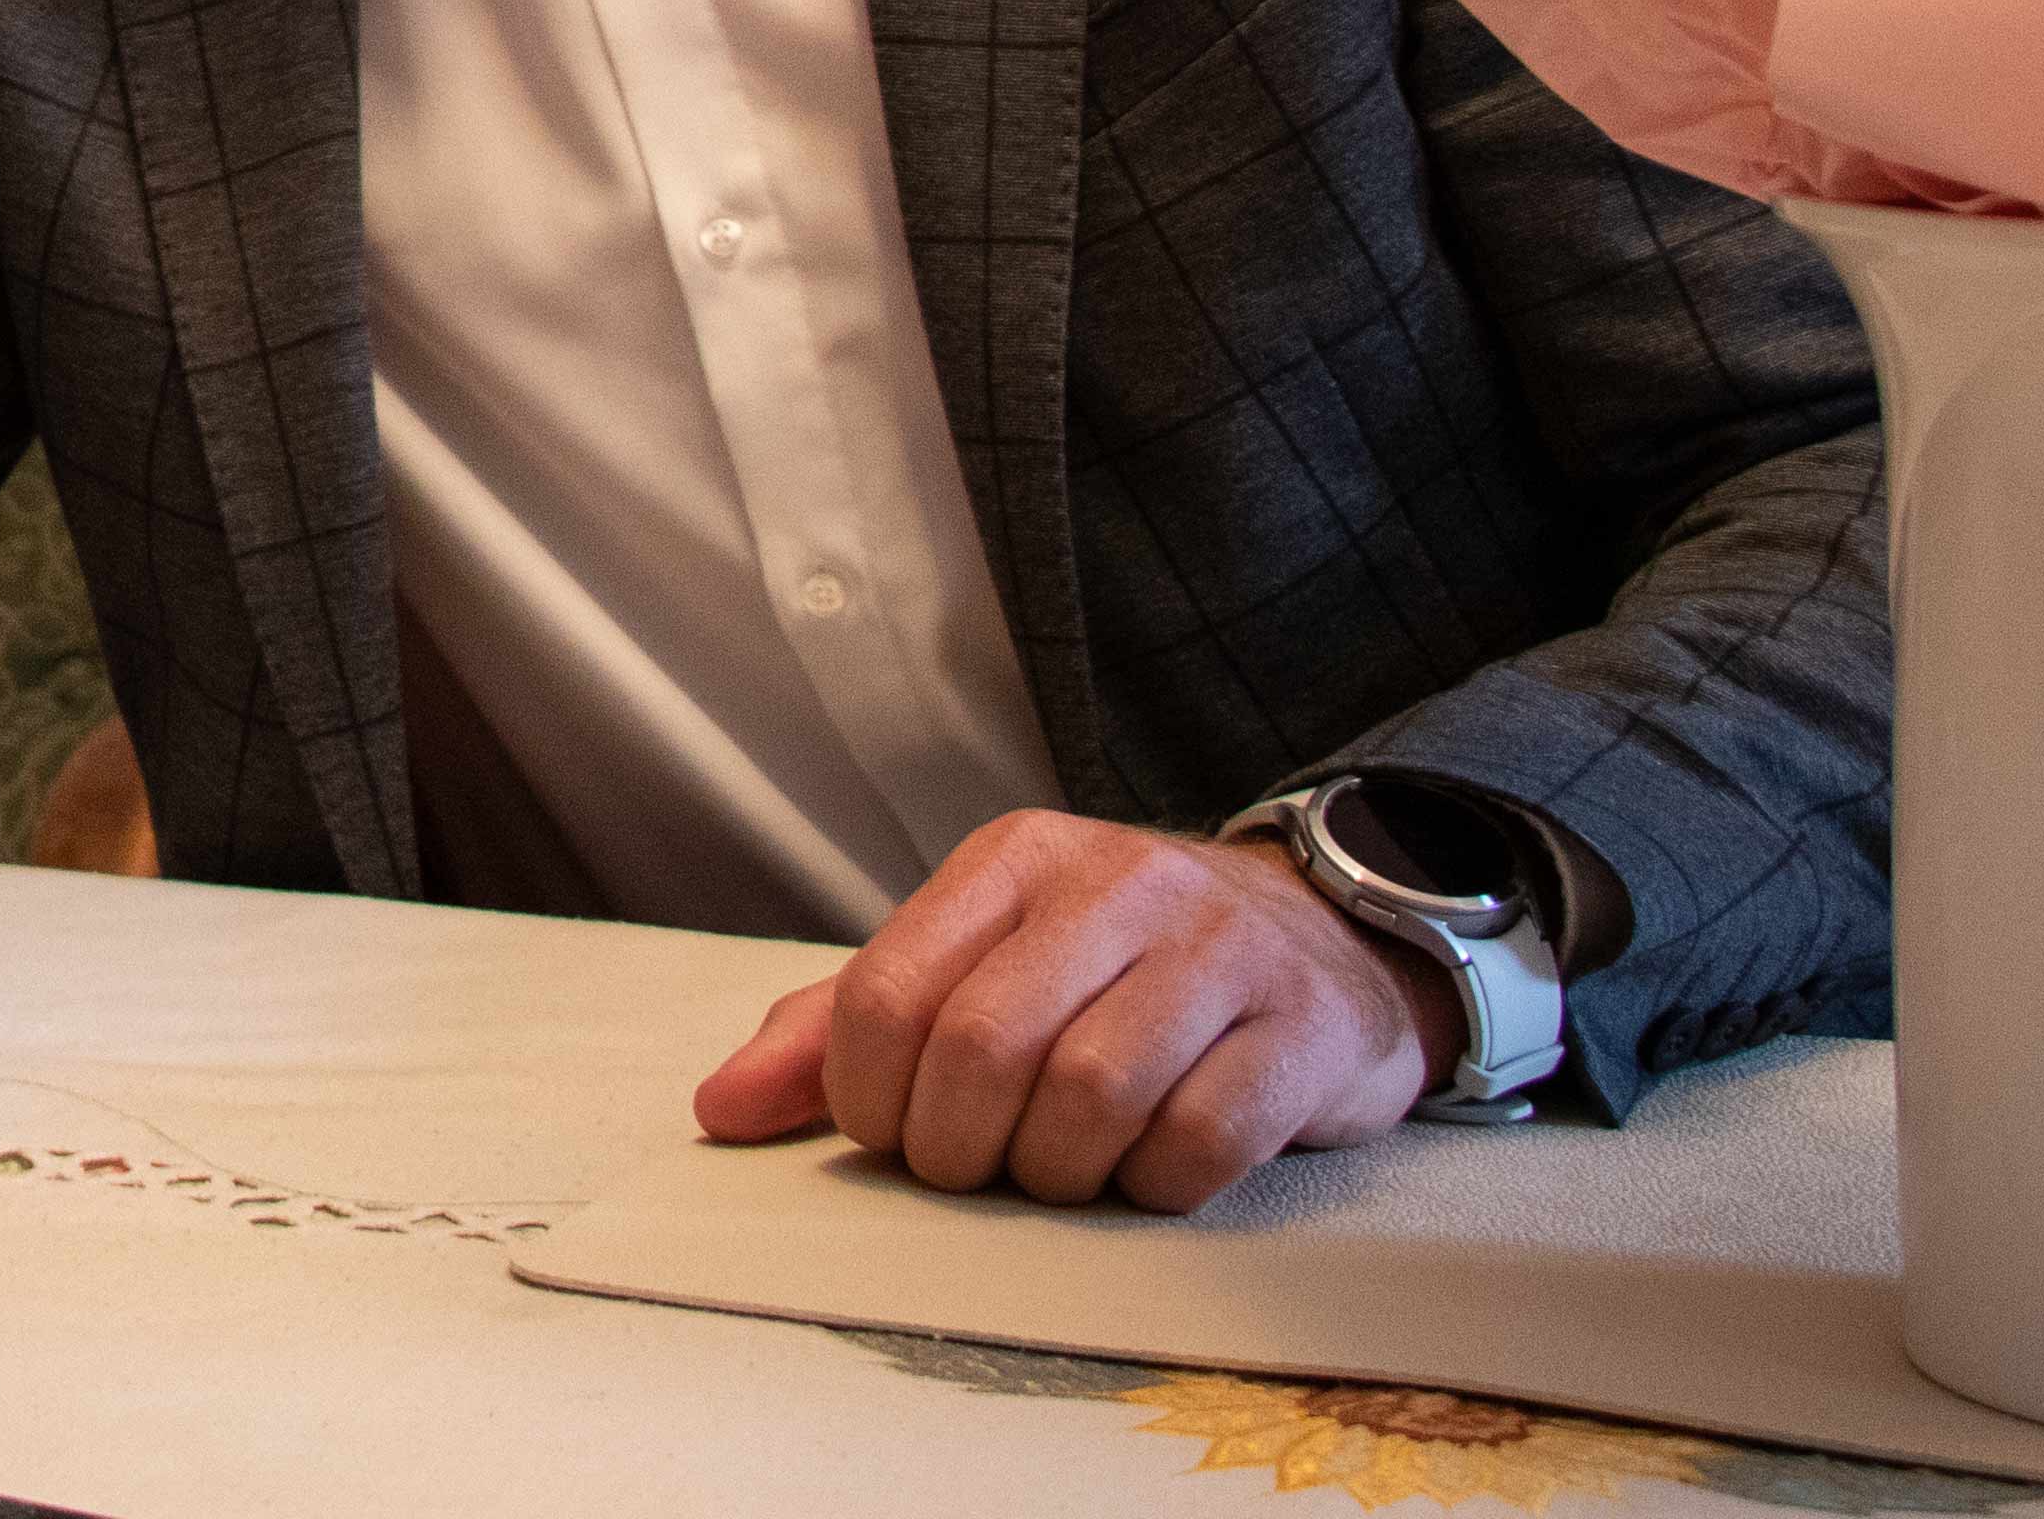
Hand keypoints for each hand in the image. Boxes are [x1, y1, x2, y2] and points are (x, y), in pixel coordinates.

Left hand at [692, 811, 1456, 1210]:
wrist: (1323, 941)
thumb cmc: (1114, 971)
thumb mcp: (976, 966)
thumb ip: (841, 1032)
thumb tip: (719, 1109)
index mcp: (1014, 859)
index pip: (889, 990)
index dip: (866, 1097)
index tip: (889, 1135)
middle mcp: (1118, 884)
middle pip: (984, 1047)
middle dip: (957, 1146)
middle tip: (972, 1170)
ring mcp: (1222, 951)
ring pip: (1091, 1094)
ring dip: (1054, 1172)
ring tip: (1058, 1171)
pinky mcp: (1305, 1029)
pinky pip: (1200, 1139)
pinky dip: (1154, 1185)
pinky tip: (1147, 1170)